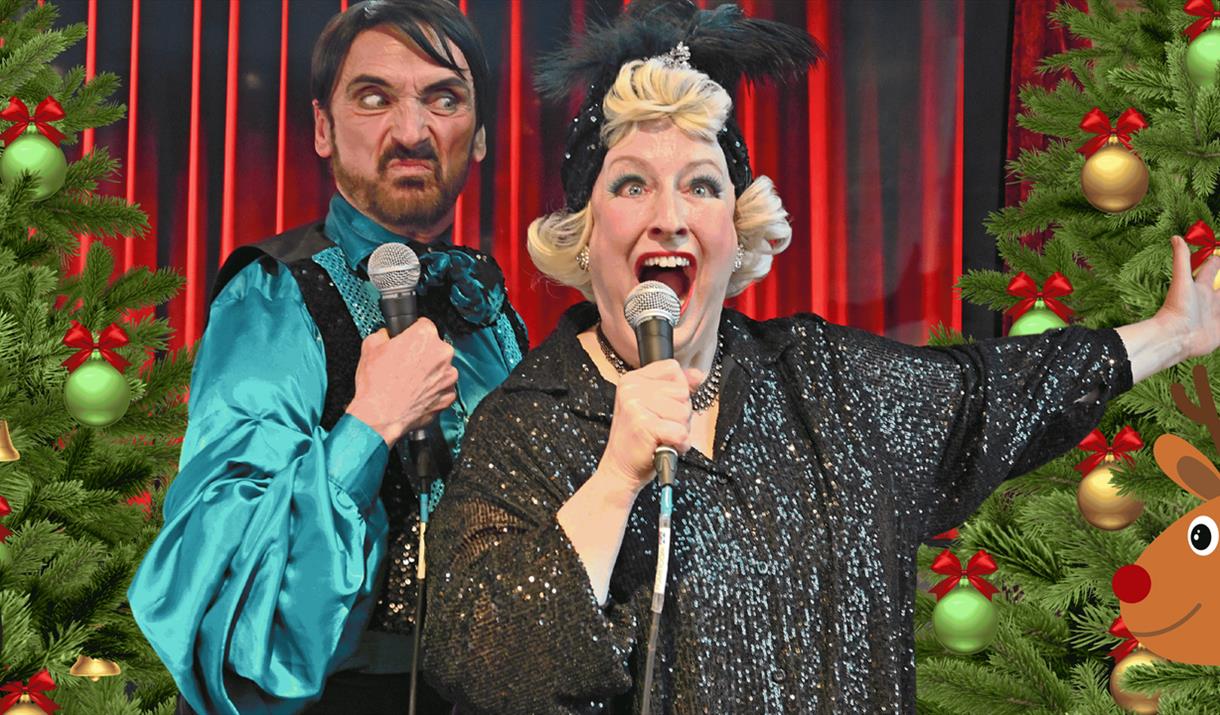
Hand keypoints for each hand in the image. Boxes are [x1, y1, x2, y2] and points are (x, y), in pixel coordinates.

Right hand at [346, 319, 457, 445]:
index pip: (424, 325)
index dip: (413, 334)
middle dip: (422, 354)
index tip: (407, 342)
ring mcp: (449, 376)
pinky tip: (416, 394)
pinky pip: (443, 388)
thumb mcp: (370, 347)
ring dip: (429, 373)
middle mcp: (442, 353)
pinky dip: (433, 391)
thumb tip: (387, 335)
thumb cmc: (376, 384)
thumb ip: (384, 334)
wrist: (380, 416)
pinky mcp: (449, 395)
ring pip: (441, 368)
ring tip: (409, 383)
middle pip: (435, 347)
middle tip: (405, 366)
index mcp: (424, 335)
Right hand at [597, 359, 702, 492]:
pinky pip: (680, 432)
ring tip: (662, 436)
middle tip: (661, 426)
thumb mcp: (655, 406)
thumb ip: (677, 387)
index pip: (672, 369)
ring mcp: (635, 405)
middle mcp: (631, 388)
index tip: (662, 408)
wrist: (620, 469)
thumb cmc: (639, 439)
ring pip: (684, 412)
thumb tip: (699, 374)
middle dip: (680, 414)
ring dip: (680, 430)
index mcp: (632, 379)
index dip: (677, 391)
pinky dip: (679, 444)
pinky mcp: (643, 424)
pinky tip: (665, 446)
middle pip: (682, 392)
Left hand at [1158, 235, 1219, 359]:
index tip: (1219, 256)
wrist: (1175, 337)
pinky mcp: (1219, 332)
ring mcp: (1215, 317)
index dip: (1216, 262)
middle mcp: (1208, 302)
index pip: (1210, 270)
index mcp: (1200, 289)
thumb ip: (1181, 259)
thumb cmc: (1176, 308)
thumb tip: (1175, 237)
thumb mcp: (1181, 280)